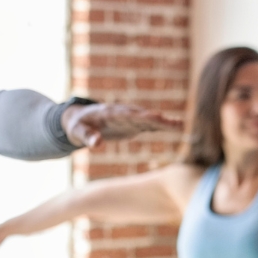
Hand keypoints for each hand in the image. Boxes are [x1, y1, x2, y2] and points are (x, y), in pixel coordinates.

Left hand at [62, 102, 182, 147]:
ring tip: (181, 125)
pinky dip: (160, 126)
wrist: (79, 119)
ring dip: (163, 122)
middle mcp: (122, 113)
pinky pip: (148, 125)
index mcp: (108, 113)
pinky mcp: (132, 125)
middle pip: (142, 116)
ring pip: (148, 120)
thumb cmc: (77, 125)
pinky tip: (176, 127)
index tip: (154, 116)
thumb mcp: (77, 132)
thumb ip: (87, 137)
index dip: (140, 116)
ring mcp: (129, 118)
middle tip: (174, 123)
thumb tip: (97, 144)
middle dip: (157, 119)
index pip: (126, 114)